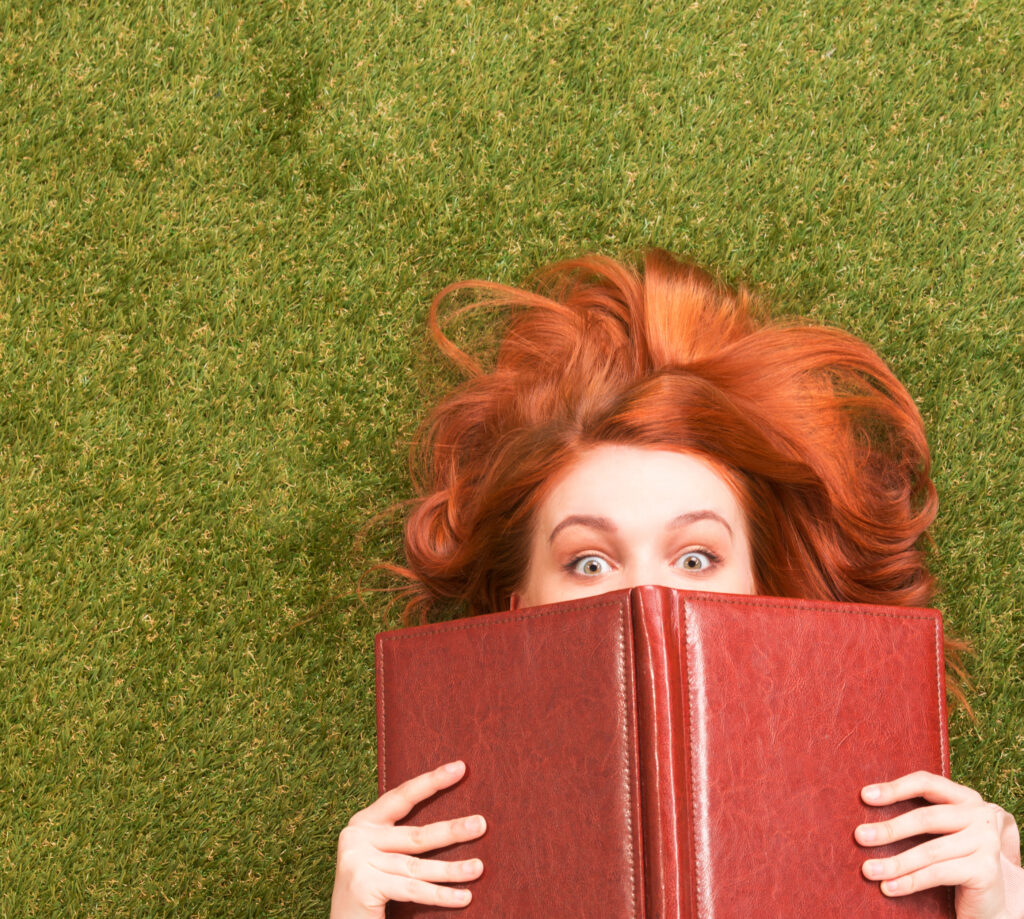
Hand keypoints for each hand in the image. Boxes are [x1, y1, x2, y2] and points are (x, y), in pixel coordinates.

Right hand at [330, 760, 486, 918]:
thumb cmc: (371, 890)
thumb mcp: (385, 856)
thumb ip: (404, 838)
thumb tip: (457, 821)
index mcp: (364, 823)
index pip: (403, 796)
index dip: (432, 782)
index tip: (460, 768)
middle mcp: (357, 836)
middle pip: (416, 835)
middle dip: (452, 831)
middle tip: (481, 824)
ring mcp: (357, 860)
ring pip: (417, 865)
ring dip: (452, 869)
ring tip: (478, 868)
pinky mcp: (362, 884)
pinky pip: (412, 889)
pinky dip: (440, 895)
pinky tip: (463, 897)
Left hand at [856, 771, 1021, 918]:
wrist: (989, 899)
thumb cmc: (954, 859)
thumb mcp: (939, 832)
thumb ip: (917, 816)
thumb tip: (866, 803)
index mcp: (965, 797)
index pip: (926, 783)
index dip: (895, 788)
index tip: (864, 796)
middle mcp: (980, 815)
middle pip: (925, 818)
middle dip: (888, 829)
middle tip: (859, 836)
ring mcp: (986, 842)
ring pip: (929, 851)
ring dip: (894, 862)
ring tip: (868, 870)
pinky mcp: (986, 869)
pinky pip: (938, 873)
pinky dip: (910, 881)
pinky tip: (889, 887)